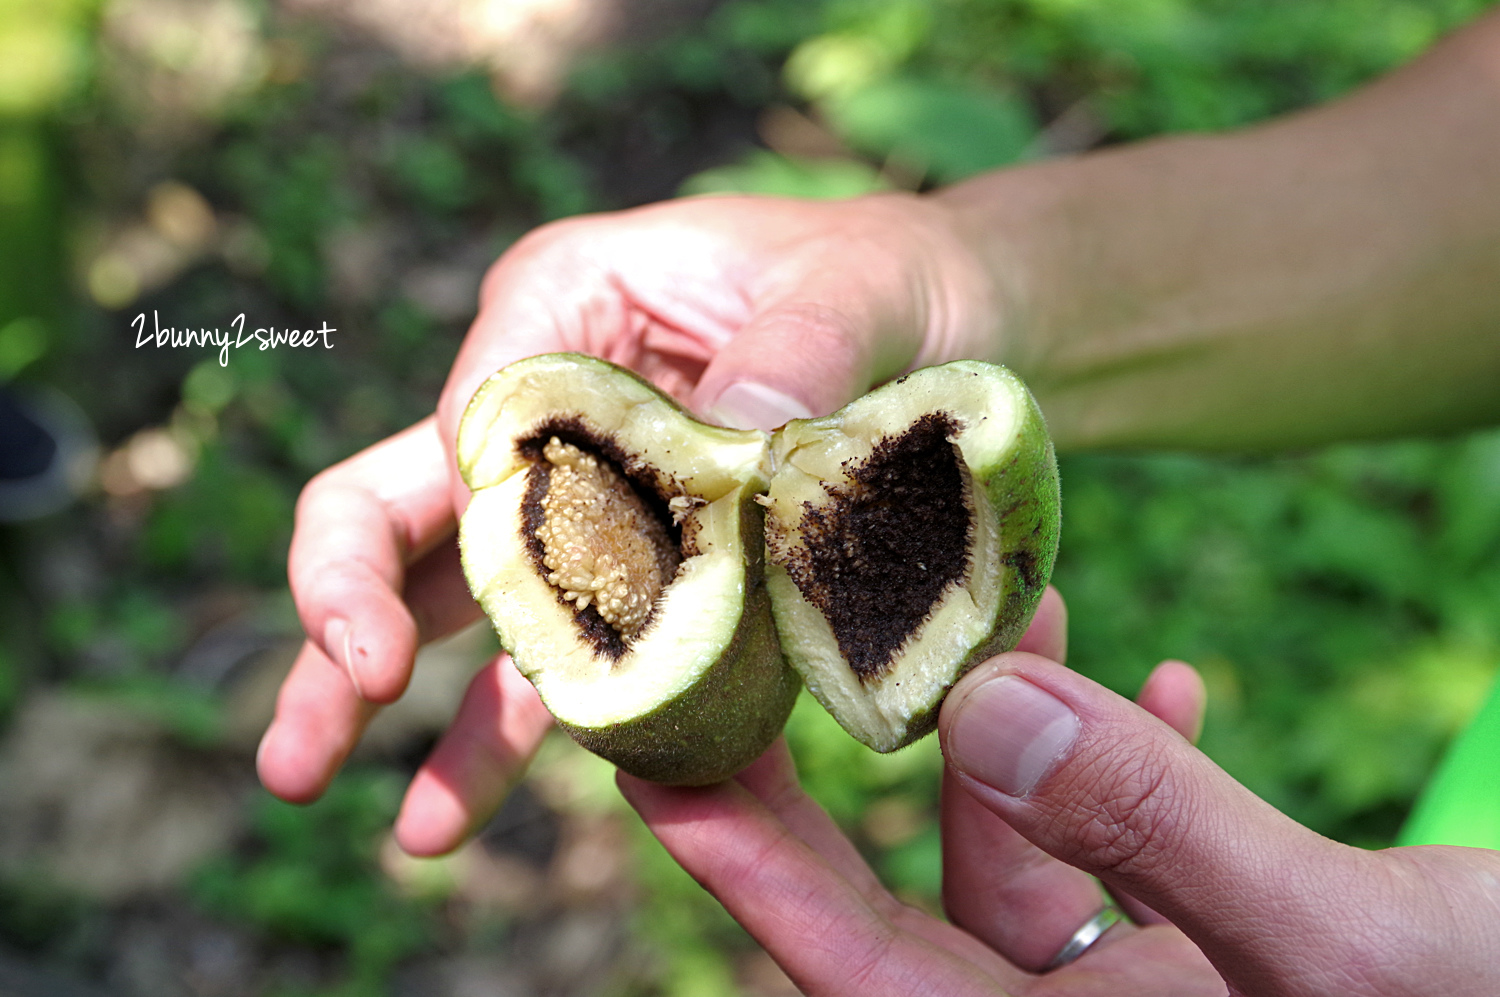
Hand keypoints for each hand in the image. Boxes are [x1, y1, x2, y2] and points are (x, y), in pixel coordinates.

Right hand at [258, 193, 1000, 854]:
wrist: (949, 319)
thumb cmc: (886, 278)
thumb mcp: (855, 296)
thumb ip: (794, 359)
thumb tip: (732, 438)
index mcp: (565, 305)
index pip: (475, 421)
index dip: (463, 521)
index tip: (493, 614)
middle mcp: (544, 406)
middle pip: (401, 503)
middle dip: (341, 611)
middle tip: (307, 739)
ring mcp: (574, 495)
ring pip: (447, 595)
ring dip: (374, 691)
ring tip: (322, 793)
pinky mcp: (625, 569)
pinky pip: (549, 651)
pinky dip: (503, 726)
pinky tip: (445, 811)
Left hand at [621, 589, 1499, 995]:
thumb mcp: (1349, 946)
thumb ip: (1161, 832)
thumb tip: (983, 708)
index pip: (863, 969)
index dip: (750, 867)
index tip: (654, 759)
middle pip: (898, 908)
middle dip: (834, 777)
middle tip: (761, 648)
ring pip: (1016, 862)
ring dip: (1014, 738)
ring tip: (1022, 613)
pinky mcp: (1191, 968)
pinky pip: (1117, 866)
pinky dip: (1128, 773)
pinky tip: (1167, 686)